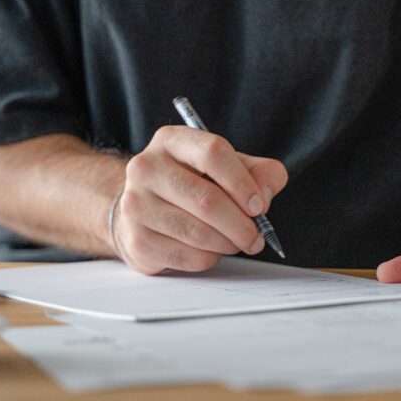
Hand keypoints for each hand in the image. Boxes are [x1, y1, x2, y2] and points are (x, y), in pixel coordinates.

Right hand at [112, 126, 287, 273]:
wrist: (144, 209)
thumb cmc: (192, 184)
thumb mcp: (228, 167)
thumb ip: (259, 173)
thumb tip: (264, 194)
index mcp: (171, 141)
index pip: (212, 153)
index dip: (242, 183)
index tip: (259, 205)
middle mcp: (146, 168)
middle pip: (207, 200)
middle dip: (241, 224)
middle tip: (255, 236)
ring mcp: (136, 205)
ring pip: (199, 233)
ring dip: (228, 244)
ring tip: (234, 242)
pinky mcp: (137, 241)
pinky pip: (189, 257)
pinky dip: (210, 258)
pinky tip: (209, 249)